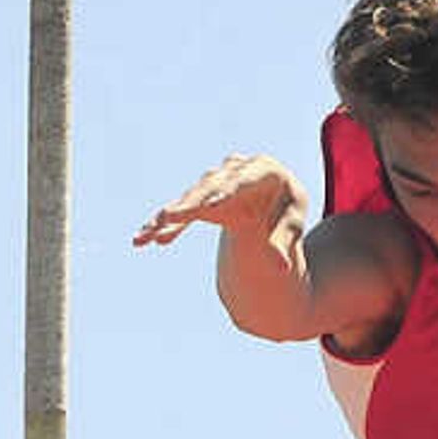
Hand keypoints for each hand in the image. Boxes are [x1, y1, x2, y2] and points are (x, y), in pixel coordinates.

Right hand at [133, 153, 307, 247]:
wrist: (273, 198)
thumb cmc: (287, 209)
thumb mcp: (294, 222)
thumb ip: (285, 241)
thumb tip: (282, 268)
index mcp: (263, 169)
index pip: (241, 181)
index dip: (223, 192)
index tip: (209, 206)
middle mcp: (234, 169)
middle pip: (208, 187)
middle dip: (187, 204)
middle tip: (168, 215)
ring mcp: (215, 182)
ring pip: (189, 199)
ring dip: (168, 217)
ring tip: (149, 234)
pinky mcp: (202, 197)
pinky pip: (181, 211)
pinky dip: (164, 225)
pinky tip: (144, 238)